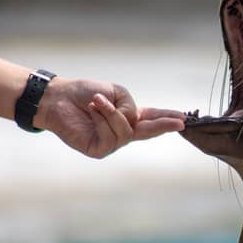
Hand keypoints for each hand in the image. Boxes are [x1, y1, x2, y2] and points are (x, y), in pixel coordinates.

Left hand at [34, 77, 185, 158]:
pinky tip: (92, 112)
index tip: (184, 119)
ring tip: (97, 101)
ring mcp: (111, 143)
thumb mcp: (116, 93)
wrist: (58, 98)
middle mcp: (122, 131)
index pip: (151, 119)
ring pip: (125, 131)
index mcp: (128, 116)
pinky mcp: (99, 150)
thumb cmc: (84, 93)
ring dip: (111, 113)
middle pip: (149, 132)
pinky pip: (110, 136)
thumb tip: (132, 124)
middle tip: (179, 122)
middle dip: (164, 126)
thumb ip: (130, 107)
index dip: (167, 119)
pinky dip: (102, 120)